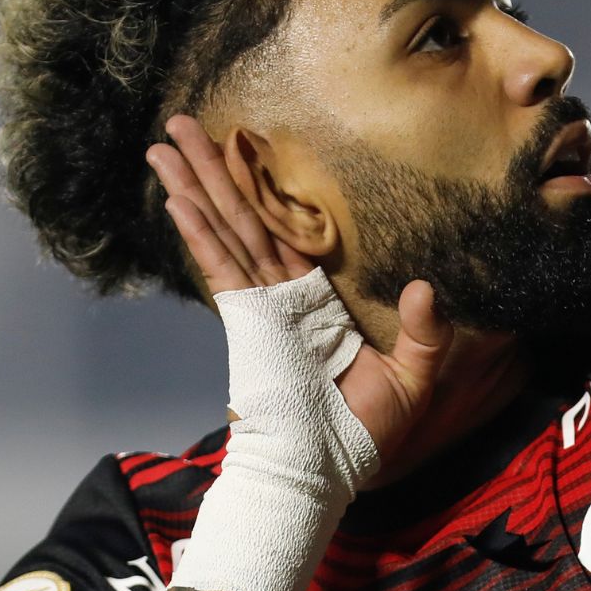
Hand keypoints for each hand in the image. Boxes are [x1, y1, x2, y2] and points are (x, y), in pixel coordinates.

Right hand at [148, 115, 449, 462]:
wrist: (329, 470)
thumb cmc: (366, 433)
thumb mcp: (414, 375)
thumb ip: (424, 331)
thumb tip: (425, 285)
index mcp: (316, 302)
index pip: (285, 231)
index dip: (263, 189)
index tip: (243, 147)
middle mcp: (282, 296)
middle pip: (245, 216)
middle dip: (214, 168)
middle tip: (182, 121)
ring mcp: (260, 305)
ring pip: (227, 228)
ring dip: (196, 184)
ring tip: (164, 140)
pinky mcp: (247, 321)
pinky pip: (221, 266)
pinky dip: (199, 231)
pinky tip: (176, 198)